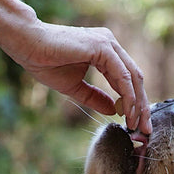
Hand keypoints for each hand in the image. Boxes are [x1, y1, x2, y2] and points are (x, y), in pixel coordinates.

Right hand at [16, 22, 150, 135]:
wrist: (29, 46)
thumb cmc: (47, 63)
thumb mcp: (76, 88)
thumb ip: (96, 98)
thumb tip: (114, 111)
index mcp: (105, 51)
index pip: (128, 79)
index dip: (135, 103)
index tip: (135, 124)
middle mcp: (110, 44)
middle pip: (136, 78)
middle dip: (142, 106)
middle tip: (144, 129)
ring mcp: (108, 44)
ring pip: (133, 77)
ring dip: (137, 104)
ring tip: (136, 125)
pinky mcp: (103, 47)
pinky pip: (123, 76)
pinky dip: (128, 97)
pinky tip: (127, 113)